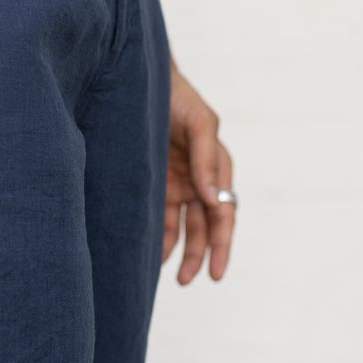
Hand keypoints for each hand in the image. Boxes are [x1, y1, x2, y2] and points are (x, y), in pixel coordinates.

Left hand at [163, 64, 235, 284]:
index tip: (215, 271)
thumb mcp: (199, 123)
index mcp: (216, 167)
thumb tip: (215, 200)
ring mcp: (175, 183)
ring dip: (179, 252)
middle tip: (189, 281)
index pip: (223, 212)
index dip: (221, 243)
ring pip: (181, 227)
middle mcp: (198, 180)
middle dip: (200, 255)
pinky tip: (150, 255)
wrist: (139, 81)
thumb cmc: (176, 98)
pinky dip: (156, 237)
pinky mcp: (152, 184)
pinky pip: (157, 217)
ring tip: (173, 278)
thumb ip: (207, 159)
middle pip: (204, 227)